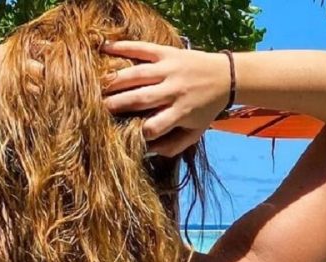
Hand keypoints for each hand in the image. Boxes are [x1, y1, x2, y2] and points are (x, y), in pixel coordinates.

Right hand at [102, 41, 232, 156]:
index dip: (138, 131)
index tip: (123, 132)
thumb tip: (147, 151)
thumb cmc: (207, 108)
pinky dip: (122, 47)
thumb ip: (174, 145)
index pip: (154, 126)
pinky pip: (142, 48)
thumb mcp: (196, 131)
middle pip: (140, 99)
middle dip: (118, 104)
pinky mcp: (167, 53)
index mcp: (181, 112)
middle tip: (99, 108)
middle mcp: (174, 91)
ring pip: (137, 74)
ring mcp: (169, 70)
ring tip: (98, 86)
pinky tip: (103, 48)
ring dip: (115, 80)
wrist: (227, 76)